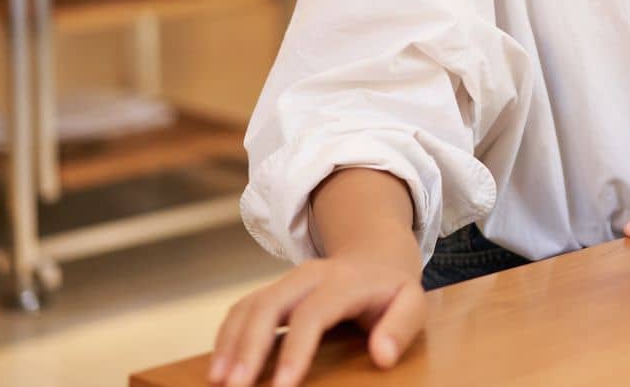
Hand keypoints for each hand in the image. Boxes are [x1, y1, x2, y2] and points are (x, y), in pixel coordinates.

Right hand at [209, 253, 426, 386]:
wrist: (375, 255)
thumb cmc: (392, 289)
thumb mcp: (413, 303)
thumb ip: (401, 327)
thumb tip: (382, 356)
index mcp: (344, 281)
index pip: (313, 314)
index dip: (295, 350)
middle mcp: (309, 276)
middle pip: (269, 305)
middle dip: (248, 347)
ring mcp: (287, 281)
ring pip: (249, 305)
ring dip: (229, 343)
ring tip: (217, 381)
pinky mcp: (274, 291)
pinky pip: (242, 308)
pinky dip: (226, 336)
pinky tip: (219, 365)